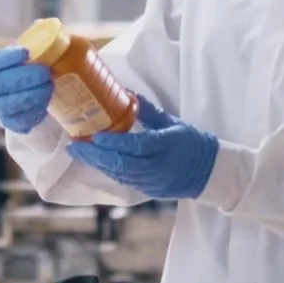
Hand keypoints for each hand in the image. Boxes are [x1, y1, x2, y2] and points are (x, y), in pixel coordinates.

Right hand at [0, 46, 54, 133]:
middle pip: (1, 84)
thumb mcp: (27, 48)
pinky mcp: (10, 121)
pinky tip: (46, 102)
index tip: (27, 52)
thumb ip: (36, 40)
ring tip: (49, 86)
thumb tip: (51, 28)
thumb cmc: (27, 63)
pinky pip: (19, 121)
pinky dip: (34, 112)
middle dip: (25, 78)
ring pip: (9, 105)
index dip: (8, 58)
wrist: (26, 87)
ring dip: (32, 96)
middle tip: (45, 72)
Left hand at [68, 97, 218, 199]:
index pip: (135, 146)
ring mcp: (152, 181)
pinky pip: (124, 180)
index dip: (112, 143)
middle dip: (95, 156)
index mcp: (165, 147)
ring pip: (119, 174)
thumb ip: (148, 111)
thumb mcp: (172, 122)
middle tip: (74, 147)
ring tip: (78, 153)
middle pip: (121, 164)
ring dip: (97, 164)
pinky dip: (108, 170)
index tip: (93, 135)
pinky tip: (95, 162)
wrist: (209, 172)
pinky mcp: (148, 190)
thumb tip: (127, 92)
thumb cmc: (191, 142)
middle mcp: (157, 167)